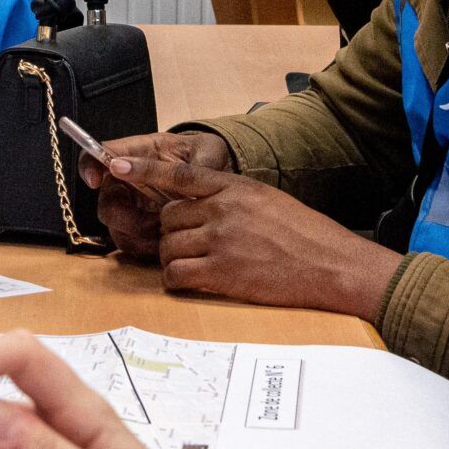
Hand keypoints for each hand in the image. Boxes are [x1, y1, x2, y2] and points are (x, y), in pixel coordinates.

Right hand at [79, 132, 230, 260]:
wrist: (213, 177)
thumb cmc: (205, 156)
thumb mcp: (208, 149)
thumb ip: (202, 159)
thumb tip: (198, 173)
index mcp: (138, 153)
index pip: (101, 154)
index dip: (89, 166)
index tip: (94, 180)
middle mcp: (127, 182)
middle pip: (105, 200)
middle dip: (118, 214)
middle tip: (145, 220)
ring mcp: (133, 208)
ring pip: (116, 228)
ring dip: (137, 234)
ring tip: (164, 231)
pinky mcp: (142, 230)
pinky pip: (132, 245)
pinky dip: (146, 247)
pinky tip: (167, 242)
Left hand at [142, 164, 403, 319]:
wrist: (333, 266)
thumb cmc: (305, 236)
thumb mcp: (267, 200)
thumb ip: (230, 197)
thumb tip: (199, 204)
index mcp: (234, 186)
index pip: (178, 173)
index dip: (143, 170)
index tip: (115, 166)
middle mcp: (223, 209)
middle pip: (168, 217)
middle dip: (172, 233)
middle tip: (190, 246)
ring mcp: (221, 240)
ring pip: (168, 247)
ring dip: (174, 259)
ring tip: (197, 266)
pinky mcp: (222, 272)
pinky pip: (176, 275)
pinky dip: (177, 280)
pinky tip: (193, 282)